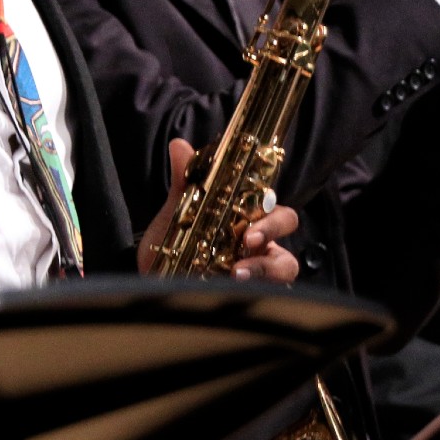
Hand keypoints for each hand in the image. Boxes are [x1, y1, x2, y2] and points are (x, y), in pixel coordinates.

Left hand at [137, 137, 302, 279]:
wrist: (153, 282)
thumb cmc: (170, 248)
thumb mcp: (174, 216)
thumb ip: (183, 183)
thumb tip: (179, 145)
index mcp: (246, 217)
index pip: (272, 203)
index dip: (269, 200)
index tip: (254, 204)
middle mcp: (258, 242)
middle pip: (286, 226)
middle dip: (272, 228)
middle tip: (248, 239)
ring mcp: (257, 269)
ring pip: (286, 264)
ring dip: (267, 267)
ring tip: (237, 272)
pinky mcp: (250, 294)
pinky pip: (269, 293)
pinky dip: (254, 289)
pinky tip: (230, 288)